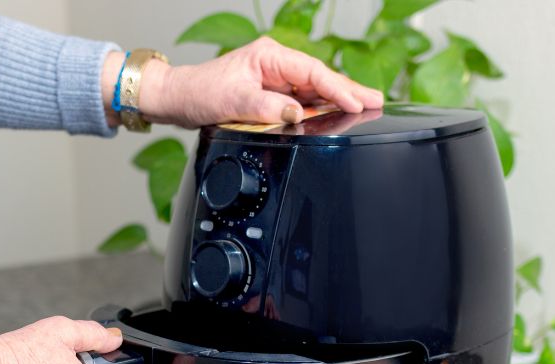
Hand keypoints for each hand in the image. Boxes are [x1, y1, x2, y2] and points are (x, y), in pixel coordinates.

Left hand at [101, 37, 382, 128]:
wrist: (177, 100)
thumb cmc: (199, 93)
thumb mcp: (234, 102)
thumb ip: (268, 108)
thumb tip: (297, 114)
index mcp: (270, 57)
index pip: (313, 73)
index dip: (337, 88)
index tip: (357, 101)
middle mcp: (275, 65)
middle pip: (320, 79)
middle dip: (349, 90)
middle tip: (377, 101)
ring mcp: (274, 79)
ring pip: (314, 90)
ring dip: (338, 100)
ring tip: (366, 107)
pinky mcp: (271, 95)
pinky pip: (302, 101)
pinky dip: (320, 108)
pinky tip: (336, 114)